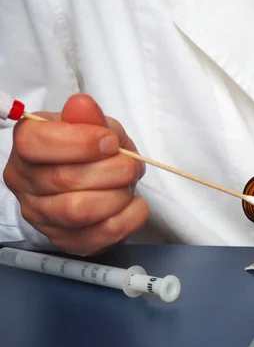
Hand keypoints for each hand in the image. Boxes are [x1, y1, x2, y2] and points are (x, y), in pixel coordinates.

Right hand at [3, 94, 149, 255]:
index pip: (35, 144)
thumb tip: (83, 105)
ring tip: (128, 185)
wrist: (97, 184)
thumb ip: (90, 118)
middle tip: (131, 165)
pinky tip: (134, 204)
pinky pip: (99, 235)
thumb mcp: (95, 126)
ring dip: (117, 195)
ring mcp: (43, 216)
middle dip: (112, 170)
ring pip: (78, 211)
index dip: (81, 142)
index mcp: (27, 146)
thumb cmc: (92, 151)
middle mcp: (25, 183)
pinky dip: (128, 218)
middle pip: (64, 180)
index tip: (110, 141)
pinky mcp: (67, 241)